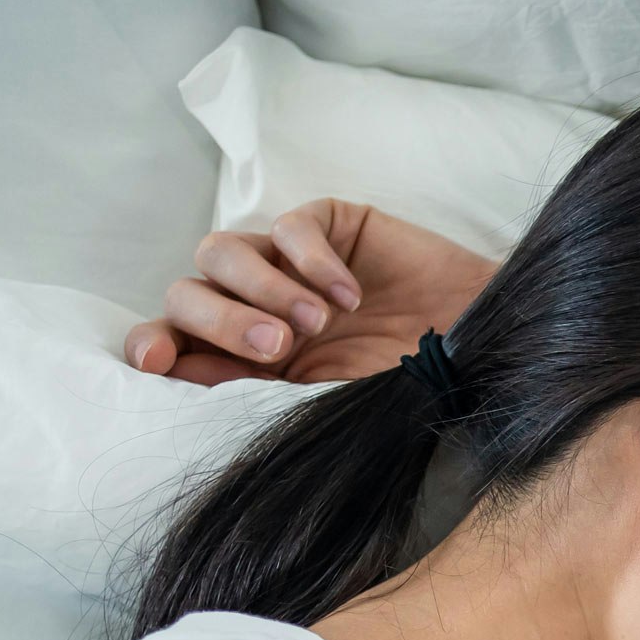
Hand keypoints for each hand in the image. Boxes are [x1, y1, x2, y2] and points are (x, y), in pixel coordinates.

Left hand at [123, 200, 496, 386]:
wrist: (485, 364)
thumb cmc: (413, 399)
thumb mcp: (333, 410)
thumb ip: (265, 400)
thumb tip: (189, 391)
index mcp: (250, 366)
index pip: (177, 343)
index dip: (153, 344)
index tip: (156, 359)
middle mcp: (258, 312)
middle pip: (188, 293)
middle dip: (218, 320)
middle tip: (275, 346)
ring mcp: (289, 268)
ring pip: (222, 252)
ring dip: (260, 290)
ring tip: (314, 323)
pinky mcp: (329, 228)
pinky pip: (289, 228)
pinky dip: (311, 261)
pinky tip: (350, 298)